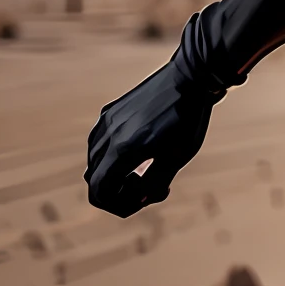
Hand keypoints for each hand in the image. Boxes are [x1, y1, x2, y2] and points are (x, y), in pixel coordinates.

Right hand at [86, 54, 218, 216]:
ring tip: (146, 171)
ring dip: (115, 174)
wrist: (189, 80)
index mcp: (122, 151)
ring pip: (95, 161)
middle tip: (149, 187)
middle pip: (94, 179)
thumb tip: (140, 198)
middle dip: (119, 192)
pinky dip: (112, 156)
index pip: (99, 191)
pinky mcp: (109, 112)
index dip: (118, 205)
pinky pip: (99, 142)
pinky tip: (140, 153)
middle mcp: (106, 136)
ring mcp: (105, 122)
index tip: (146, 199)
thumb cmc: (187, 121)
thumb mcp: (176, 158)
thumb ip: (153, 182)